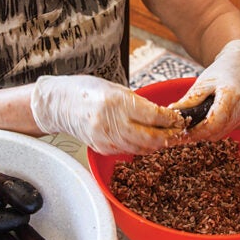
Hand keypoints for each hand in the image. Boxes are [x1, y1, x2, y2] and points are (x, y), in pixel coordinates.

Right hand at [31, 75, 183, 154]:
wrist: (59, 104)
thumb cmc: (87, 91)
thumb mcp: (116, 88)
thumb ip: (137, 103)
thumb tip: (161, 115)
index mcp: (117, 101)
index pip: (153, 115)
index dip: (170, 119)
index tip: (180, 119)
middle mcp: (111, 122)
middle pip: (150, 137)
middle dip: (168, 136)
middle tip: (178, 132)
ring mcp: (106, 138)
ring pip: (141, 148)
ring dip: (157, 145)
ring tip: (167, 138)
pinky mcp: (102, 148)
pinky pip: (128, 151)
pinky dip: (141, 148)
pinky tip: (147, 142)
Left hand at [169, 39, 239, 141]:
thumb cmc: (221, 72)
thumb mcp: (202, 82)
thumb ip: (190, 100)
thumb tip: (173, 113)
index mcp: (232, 95)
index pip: (214, 123)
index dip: (197, 131)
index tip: (183, 133)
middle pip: (217, 132)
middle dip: (199, 132)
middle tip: (185, 127)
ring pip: (221, 133)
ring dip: (207, 131)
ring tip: (196, 120)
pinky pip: (227, 130)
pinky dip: (217, 127)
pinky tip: (211, 116)